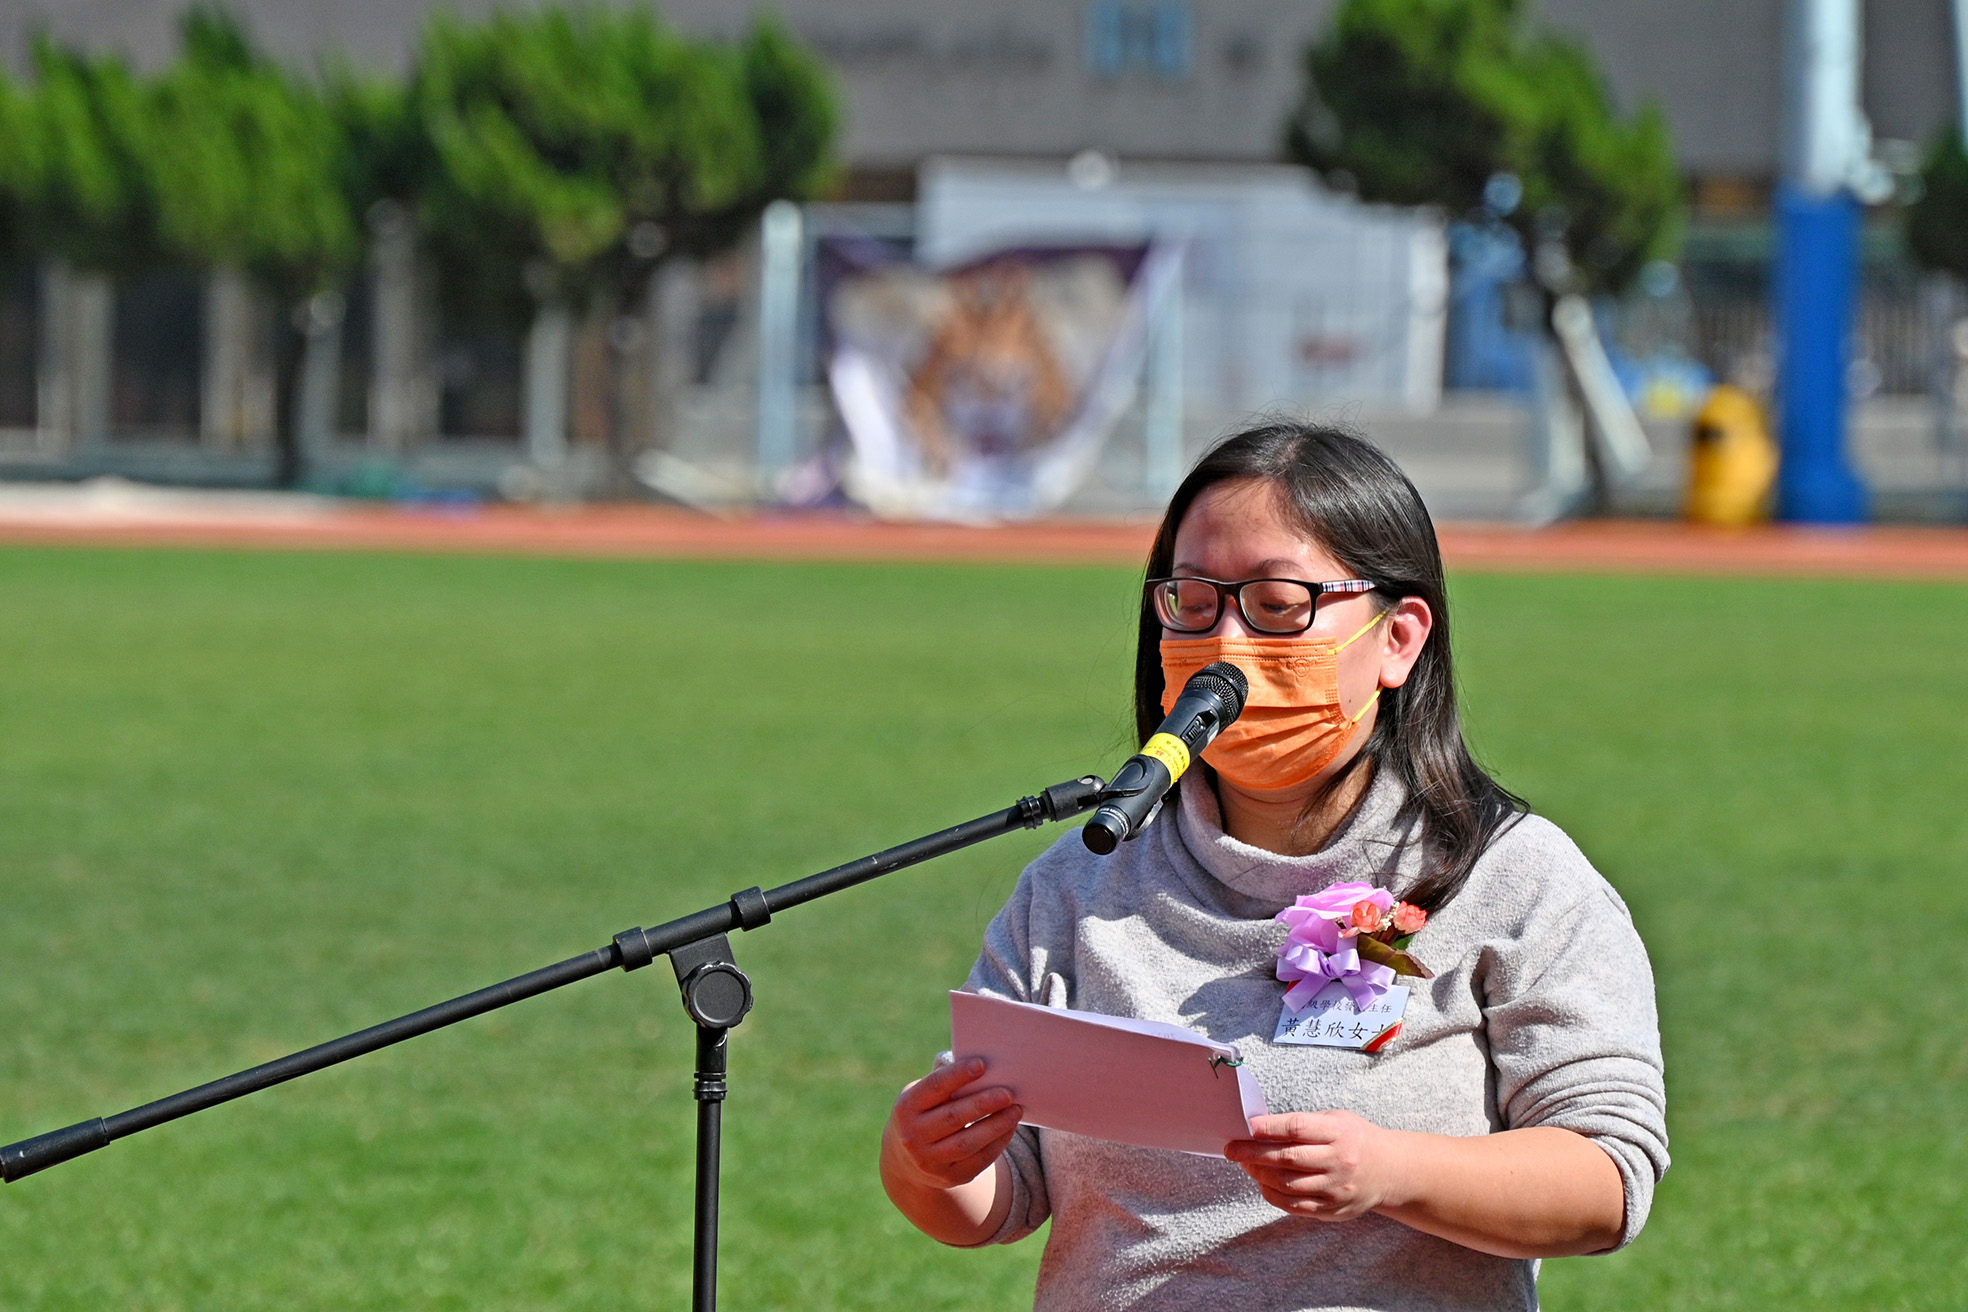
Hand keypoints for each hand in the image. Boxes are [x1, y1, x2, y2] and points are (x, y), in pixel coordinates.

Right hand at [882, 1056, 1022, 1191]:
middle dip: (982, 1104)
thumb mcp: (922, 1095)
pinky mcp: (950, 1177)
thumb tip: (977, 1062)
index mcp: (906, 1107)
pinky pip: (978, 1160)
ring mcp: (930, 1160)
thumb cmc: (924, 1112)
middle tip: (1007, 1092)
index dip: (957, 1075)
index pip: (934, 1088)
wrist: (908, 1159)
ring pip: (968, 1143)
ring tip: (1016, 1110)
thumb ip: (943, 1079)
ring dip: (995, 1125)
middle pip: (953, 1118)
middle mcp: (913, 1136)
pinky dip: (997, 1143)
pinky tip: (1010, 1127)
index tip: (982, 1064)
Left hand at [1225, 1110, 1402, 1221]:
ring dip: (1260, 1174)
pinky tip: (1262, 1184)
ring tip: (1245, 1165)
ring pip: (1288, 1184)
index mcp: (1339, 1133)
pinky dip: (1273, 1195)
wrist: (1390, 1171)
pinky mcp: (1333, 1209)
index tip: (1247, 1127)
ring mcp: (1336, 1189)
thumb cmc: (1355, 1139)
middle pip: (1288, 1159)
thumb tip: (1261, 1129)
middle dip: (1254, 1154)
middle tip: (1233, 1149)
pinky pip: (1295, 1206)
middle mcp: (1338, 1162)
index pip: (1298, 1128)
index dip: (1269, 1128)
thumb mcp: (1336, 1120)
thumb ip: (1304, 1124)